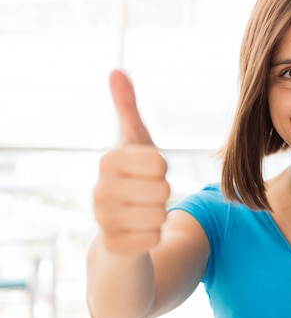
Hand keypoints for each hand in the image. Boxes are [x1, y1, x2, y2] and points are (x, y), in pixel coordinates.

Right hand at [93, 70, 170, 254]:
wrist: (119, 224)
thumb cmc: (133, 176)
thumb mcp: (135, 142)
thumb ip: (127, 108)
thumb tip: (116, 71)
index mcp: (108, 161)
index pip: (158, 162)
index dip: (161, 168)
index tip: (148, 170)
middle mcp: (99, 190)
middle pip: (162, 189)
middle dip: (162, 192)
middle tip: (147, 193)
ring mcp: (102, 220)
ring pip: (160, 215)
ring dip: (159, 214)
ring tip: (143, 211)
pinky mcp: (112, 246)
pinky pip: (154, 239)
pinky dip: (153, 236)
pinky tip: (139, 231)